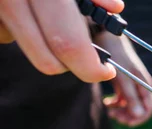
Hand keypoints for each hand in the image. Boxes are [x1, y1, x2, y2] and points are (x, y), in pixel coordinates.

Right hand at [0, 0, 122, 81]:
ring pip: (25, 47)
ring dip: (41, 40)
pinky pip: (4, 32)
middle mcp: (11, 0)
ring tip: (45, 11)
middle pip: (47, 60)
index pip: (68, 44)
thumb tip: (114, 8)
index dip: (90, 66)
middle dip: (71, 64)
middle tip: (85, 54)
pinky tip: (20, 4)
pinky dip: (17, 26)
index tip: (105, 71)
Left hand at [95, 32, 151, 126]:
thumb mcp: (123, 78)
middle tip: (114, 117)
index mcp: (145, 85)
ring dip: (121, 111)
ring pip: (129, 106)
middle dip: (128, 115)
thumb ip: (131, 97)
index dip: (140, 118)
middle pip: (139, 109)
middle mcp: (140, 87)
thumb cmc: (116, 56)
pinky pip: (122, 100)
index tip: (127, 123)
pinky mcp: (122, 83)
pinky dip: (115, 104)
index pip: (148, 109)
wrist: (105, 37)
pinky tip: (107, 103)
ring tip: (109, 111)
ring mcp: (131, 85)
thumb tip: (138, 115)